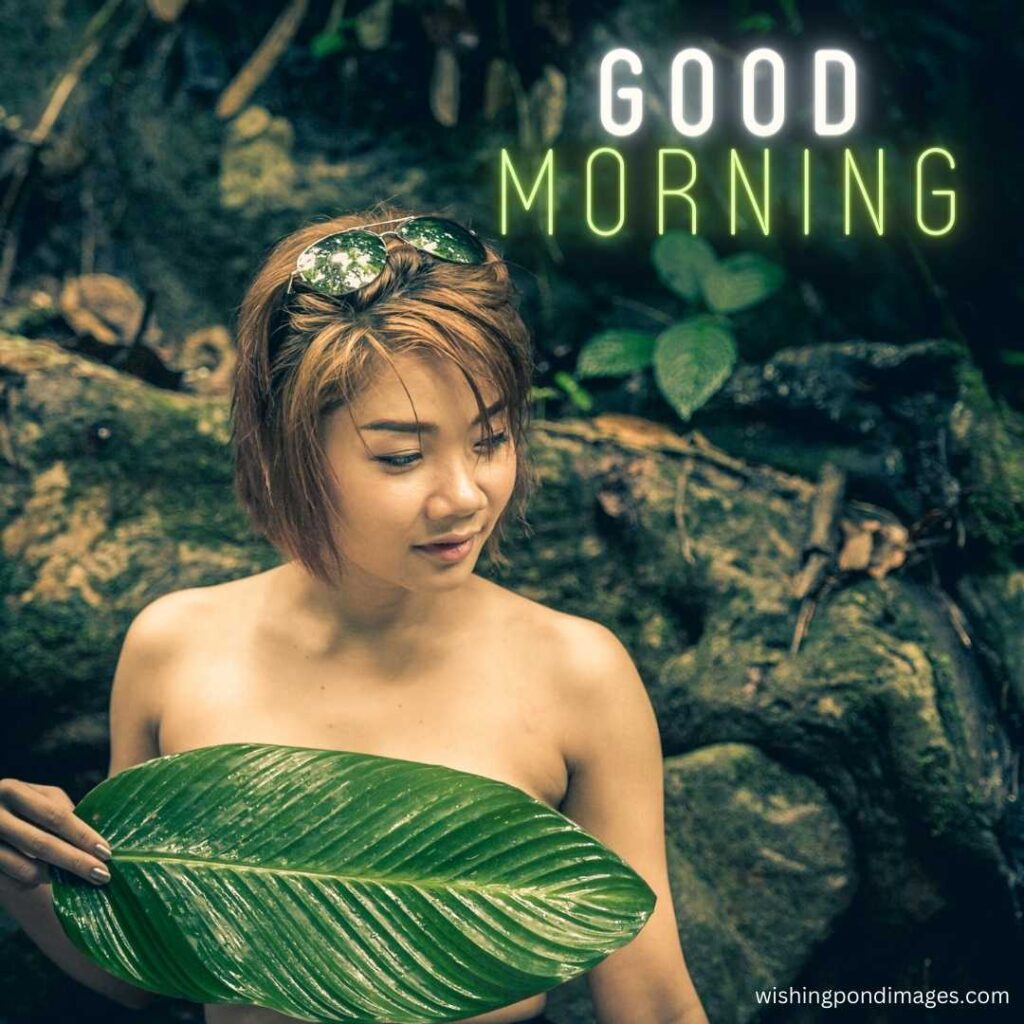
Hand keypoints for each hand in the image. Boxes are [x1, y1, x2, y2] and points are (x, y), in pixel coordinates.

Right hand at [0, 779, 111, 893]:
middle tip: (102, 875)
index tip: (106, 852)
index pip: (54, 816)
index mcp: (12, 791)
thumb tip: (95, 837)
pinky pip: (10, 884)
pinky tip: (46, 879)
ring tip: (74, 877)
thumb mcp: (37, 796)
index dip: (82, 835)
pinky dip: (32, 884)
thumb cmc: (17, 804)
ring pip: (25, 870)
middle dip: (76, 862)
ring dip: (55, 876)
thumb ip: (61, 810)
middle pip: (41, 845)